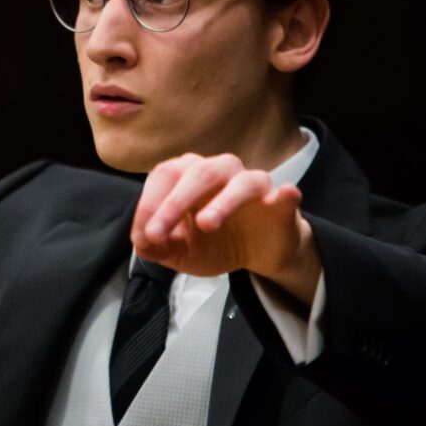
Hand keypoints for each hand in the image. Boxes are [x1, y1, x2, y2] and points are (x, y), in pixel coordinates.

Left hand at [131, 152, 318, 302]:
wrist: (257, 254)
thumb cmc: (214, 243)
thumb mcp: (180, 252)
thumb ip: (157, 247)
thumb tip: (142, 242)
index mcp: (190, 175)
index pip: (165, 175)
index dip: (149, 204)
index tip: (144, 236)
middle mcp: (220, 171)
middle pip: (197, 172)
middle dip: (173, 203)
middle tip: (157, 234)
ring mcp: (253, 183)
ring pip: (239, 181)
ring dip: (221, 201)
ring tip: (206, 224)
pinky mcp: (281, 202)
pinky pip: (284, 194)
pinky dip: (283, 194)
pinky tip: (281, 196)